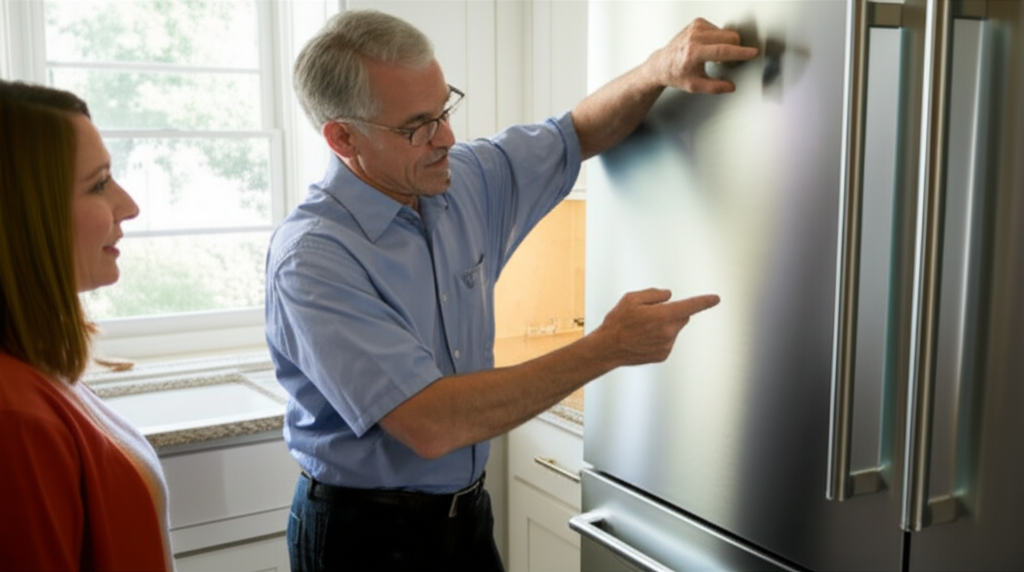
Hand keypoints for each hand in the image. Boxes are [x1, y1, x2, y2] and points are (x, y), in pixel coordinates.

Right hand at [594, 288, 719, 366]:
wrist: (607, 348)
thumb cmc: (617, 321)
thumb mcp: (631, 298)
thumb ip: (654, 294)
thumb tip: (669, 296)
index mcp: (663, 316)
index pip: (690, 306)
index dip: (704, 301)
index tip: (716, 298)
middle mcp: (668, 332)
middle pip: (682, 316)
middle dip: (672, 312)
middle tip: (650, 314)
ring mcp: (667, 345)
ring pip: (674, 329)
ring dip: (665, 326)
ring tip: (642, 329)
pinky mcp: (663, 355)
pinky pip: (668, 341)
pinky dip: (660, 337)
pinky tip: (643, 339)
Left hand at [652, 18, 758, 93]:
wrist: (662, 63)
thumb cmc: (677, 74)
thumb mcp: (695, 86)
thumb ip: (715, 87)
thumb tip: (731, 87)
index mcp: (693, 52)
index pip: (723, 51)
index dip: (740, 53)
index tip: (752, 52)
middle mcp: (694, 37)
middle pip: (729, 38)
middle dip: (734, 49)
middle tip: (725, 61)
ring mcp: (696, 27)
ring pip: (726, 33)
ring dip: (725, 44)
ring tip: (712, 56)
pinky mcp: (697, 22)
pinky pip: (719, 29)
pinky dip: (718, 39)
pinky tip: (708, 47)